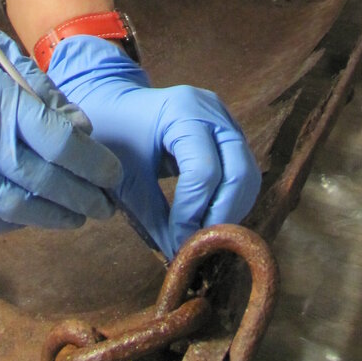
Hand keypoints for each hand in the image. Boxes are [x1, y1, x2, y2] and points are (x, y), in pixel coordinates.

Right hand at [0, 0, 121, 231]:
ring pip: (15, 209)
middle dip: (83, 198)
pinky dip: (9, 222)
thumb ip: (40, 89)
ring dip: (52, 217)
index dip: (95, 165)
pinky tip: (28, 216)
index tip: (112, 173)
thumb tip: (79, 127)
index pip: (63, 145)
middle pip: (46, 182)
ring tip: (75, 216)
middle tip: (104, 204)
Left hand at [47, 36, 260, 256]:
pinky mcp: (229, 131)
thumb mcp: (126, 180)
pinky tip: (209, 218)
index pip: (204, 171)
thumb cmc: (114, 136)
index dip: (194, 214)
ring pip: (247, 174)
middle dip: (222, 216)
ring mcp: (224, 117)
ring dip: (230, 211)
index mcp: (181, 111)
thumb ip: (155, 220)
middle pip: (238, 172)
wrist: (114, 102)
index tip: (178, 245)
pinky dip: (231, 200)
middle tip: (199, 247)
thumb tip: (181, 258)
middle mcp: (211, 110)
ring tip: (203, 236)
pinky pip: (243, 171)